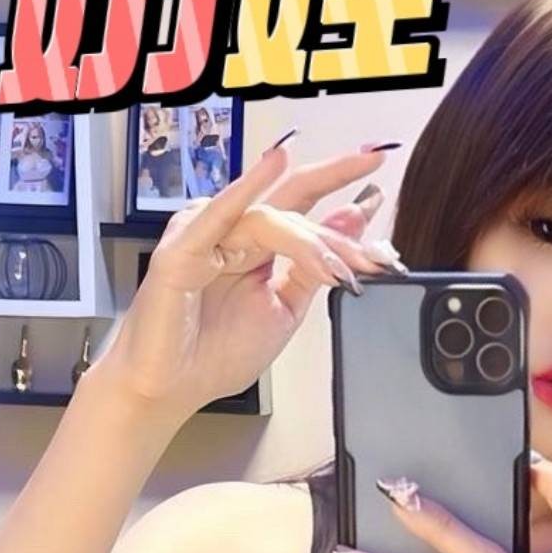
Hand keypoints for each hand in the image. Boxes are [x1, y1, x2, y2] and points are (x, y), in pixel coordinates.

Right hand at [89, 139, 399, 423]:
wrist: (171, 389)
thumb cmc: (215, 353)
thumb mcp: (285, 308)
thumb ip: (315, 267)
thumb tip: (352, 224)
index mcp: (256, 245)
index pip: (304, 208)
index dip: (342, 197)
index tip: (380, 188)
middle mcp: (232, 231)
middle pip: (290, 197)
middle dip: (336, 178)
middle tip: (375, 173)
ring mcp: (205, 234)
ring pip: (270, 219)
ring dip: (312, 240)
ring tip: (343, 268)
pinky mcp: (182, 248)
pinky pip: (220, 214)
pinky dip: (247, 190)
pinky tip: (274, 164)